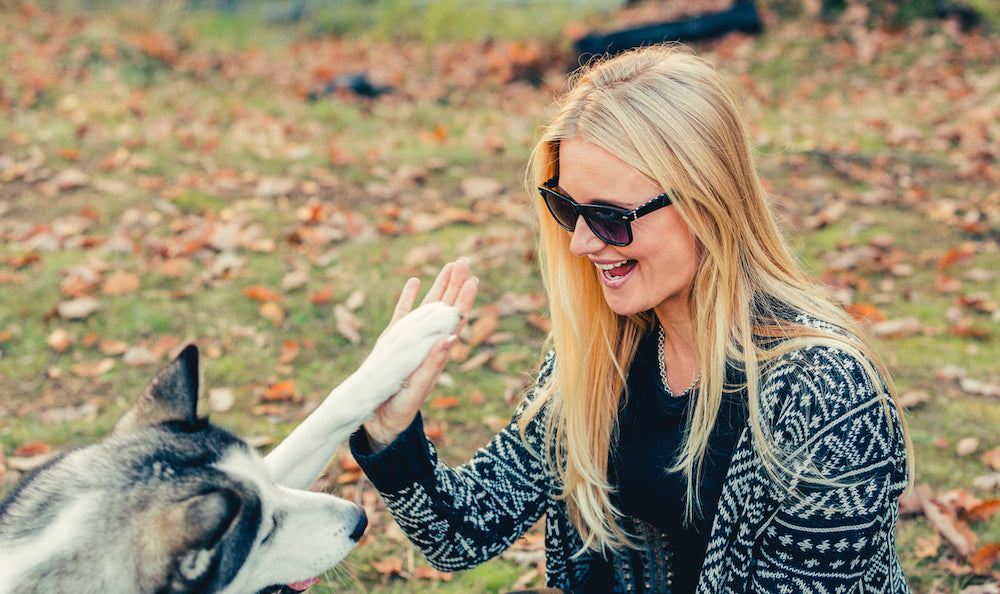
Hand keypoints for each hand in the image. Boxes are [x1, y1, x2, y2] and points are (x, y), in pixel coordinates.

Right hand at [363, 257, 477, 449]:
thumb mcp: (418, 387)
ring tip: (449, 265)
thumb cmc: (402, 408)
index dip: (464, 300)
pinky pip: (402, 314)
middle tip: (464, 261)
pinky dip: (408, 297)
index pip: (454, 320)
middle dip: (455, 284)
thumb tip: (451, 337)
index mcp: (436, 352)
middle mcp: (426, 342)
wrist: (382, 420)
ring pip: (427, 306)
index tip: (473, 279)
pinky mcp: (393, 342)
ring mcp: (409, 340)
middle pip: (444, 307)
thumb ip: (433, 363)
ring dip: (438, 286)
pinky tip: (413, 281)